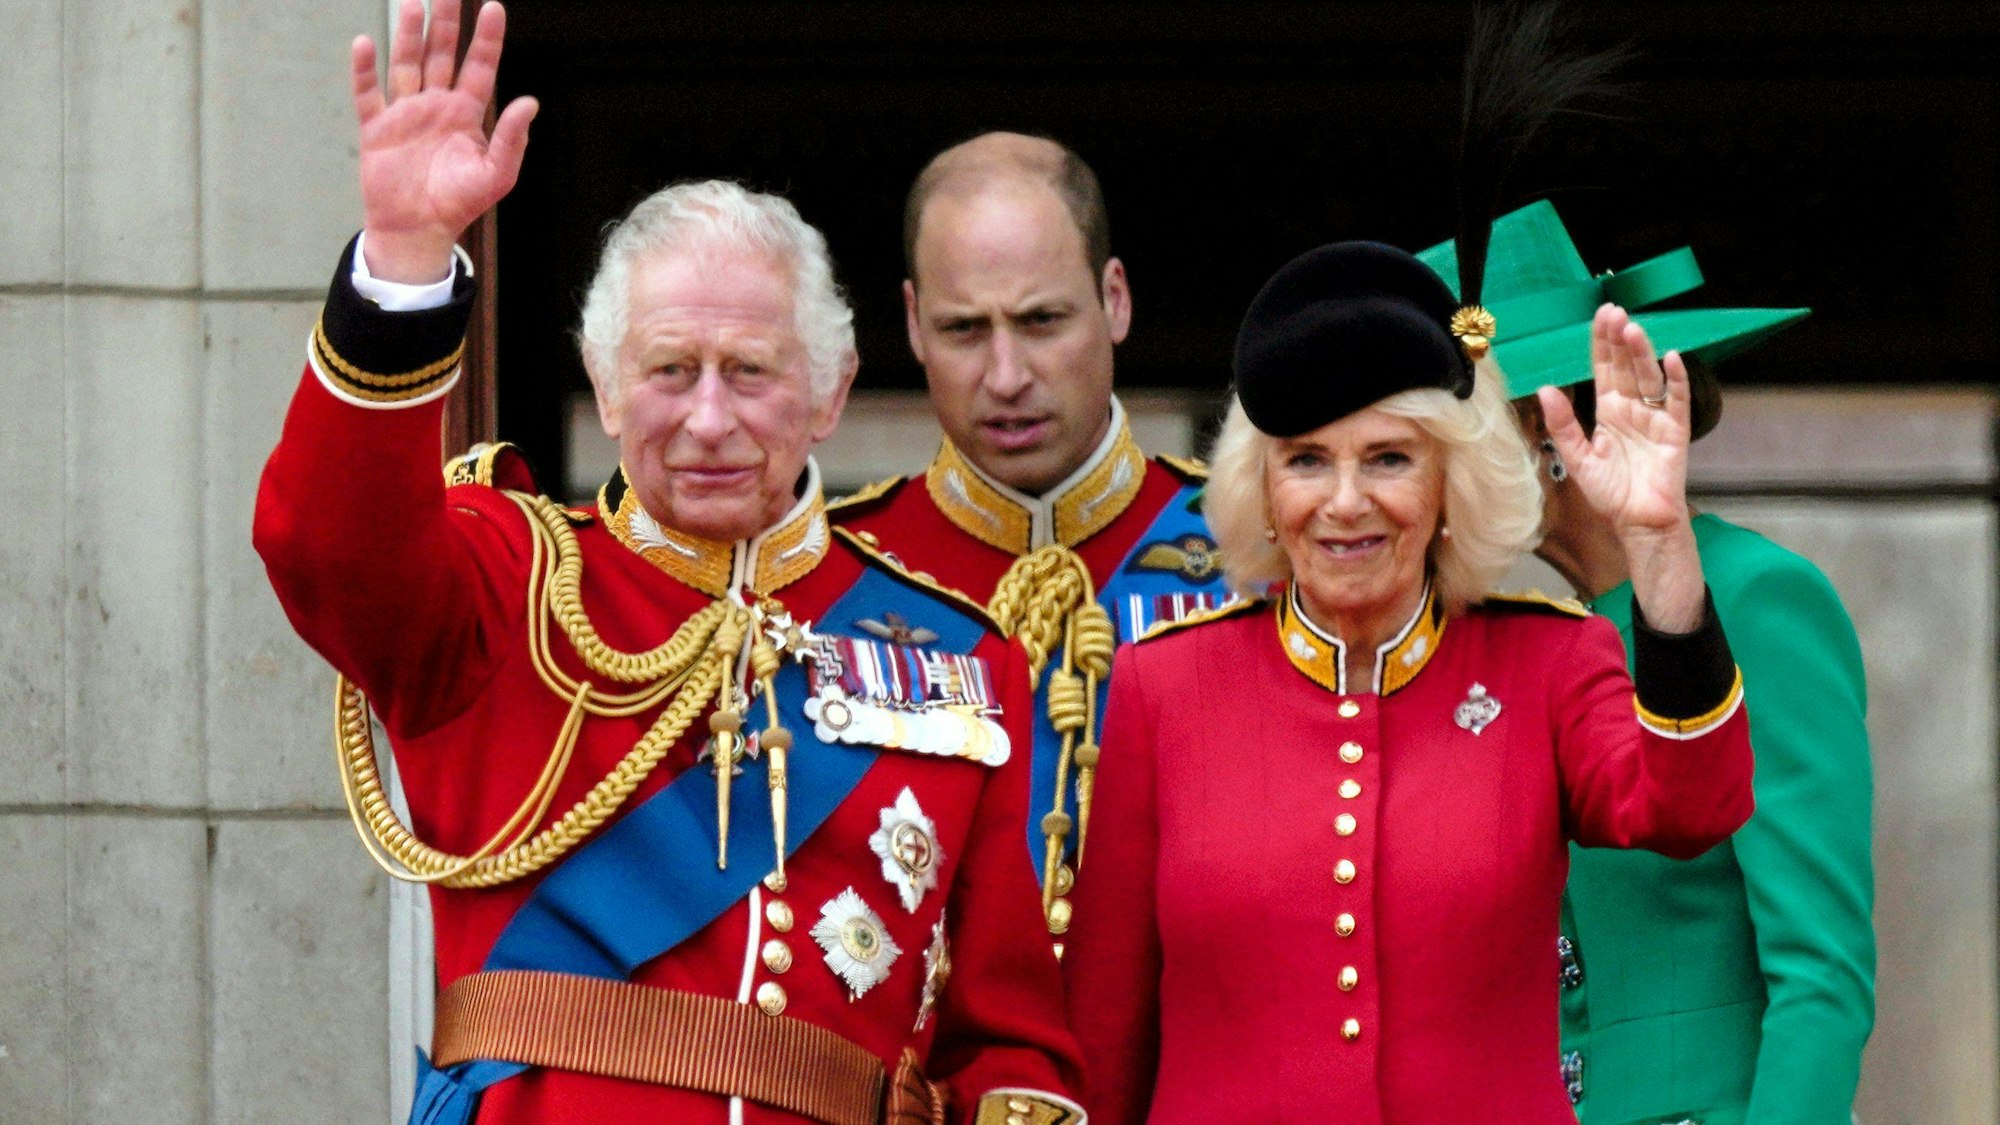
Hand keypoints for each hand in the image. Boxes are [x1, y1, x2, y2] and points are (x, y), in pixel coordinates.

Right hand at [352, 0, 537, 282]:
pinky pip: (368, 92)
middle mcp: (436, 106)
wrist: (418, 231)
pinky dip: (364, 69)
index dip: (486, 38)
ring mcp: (405, 113)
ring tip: (412, 5)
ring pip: (407, 64)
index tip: (493, 7)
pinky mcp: (377, 128)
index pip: (480, 66)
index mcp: (467, 114)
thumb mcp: (496, 175)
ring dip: (409, 36)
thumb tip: (530, 102)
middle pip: (441, 54)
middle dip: (446, 23)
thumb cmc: (459, 204)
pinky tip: (365, 44)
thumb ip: (511, 139)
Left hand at [1538, 303, 1690, 536]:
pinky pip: (1678, 400)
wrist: (1637, 521)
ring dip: (1642, 353)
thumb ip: (1562, 424)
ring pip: (1649, 377)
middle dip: (1620, 339)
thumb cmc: (1609, 493)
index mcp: (1607, 411)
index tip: (1600, 316)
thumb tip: (1545, 389)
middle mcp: (1631, 408)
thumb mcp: (1577, 458)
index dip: (1602, 343)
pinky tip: (1672, 358)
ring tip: (1633, 330)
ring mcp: (1655, 417)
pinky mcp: (1676, 430)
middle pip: (1626, 366)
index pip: (1603, 369)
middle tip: (1615, 311)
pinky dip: (1677, 379)